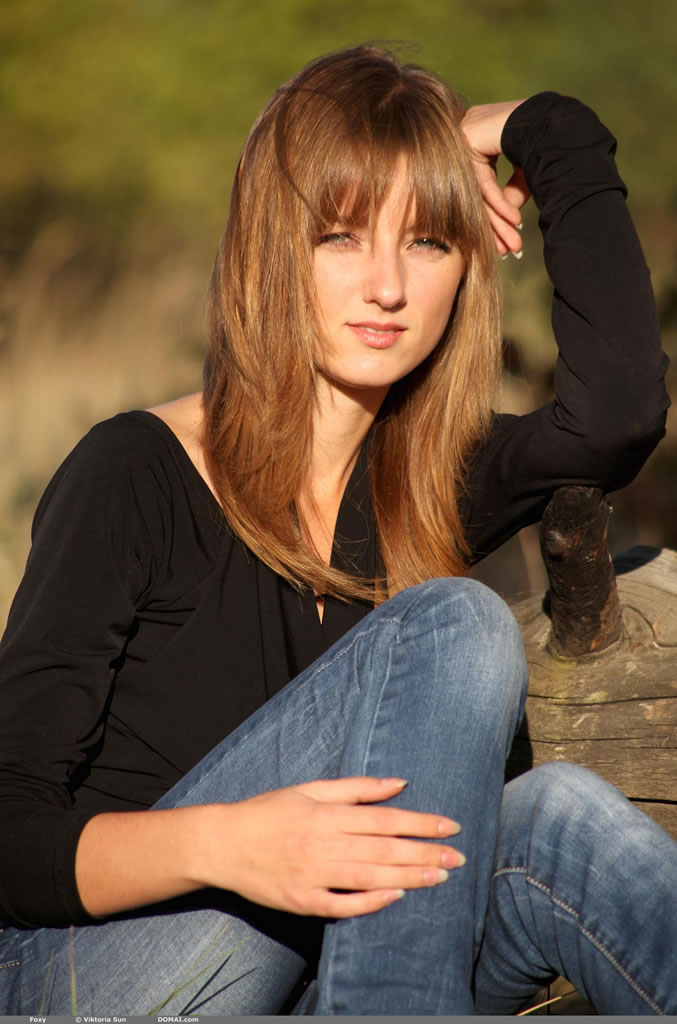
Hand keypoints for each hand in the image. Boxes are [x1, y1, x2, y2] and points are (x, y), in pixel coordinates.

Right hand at [196, 777, 463, 917]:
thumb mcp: (310, 789)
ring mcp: (313, 875)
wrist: (224, 844)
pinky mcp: (301, 901)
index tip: (450, 826)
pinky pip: (342, 905)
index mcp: (326, 813)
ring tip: (439, 877)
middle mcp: (323, 844)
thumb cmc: (269, 812)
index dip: (420, 823)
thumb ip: (356, 788)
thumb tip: (399, 783)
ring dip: (408, 878)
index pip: (384, 818)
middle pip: (383, 850)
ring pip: (369, 878)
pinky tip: (395, 897)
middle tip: (459, 858)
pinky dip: (369, 903)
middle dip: (424, 853)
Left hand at [461, 101, 530, 255]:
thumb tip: (509, 221)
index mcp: (476, 139)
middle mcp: (467, 136)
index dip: (495, 216)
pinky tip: (515, 221)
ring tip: (512, 245)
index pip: (481, 187)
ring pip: (481, 193)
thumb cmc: (540, 140)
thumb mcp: (524, 173)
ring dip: (499, 221)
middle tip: (506, 250)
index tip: (503, 241)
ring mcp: (465, 137)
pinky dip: (501, 203)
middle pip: (479, 194)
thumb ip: (511, 195)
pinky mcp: (469, 142)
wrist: (549, 117)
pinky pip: (485, 183)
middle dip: (496, 226)